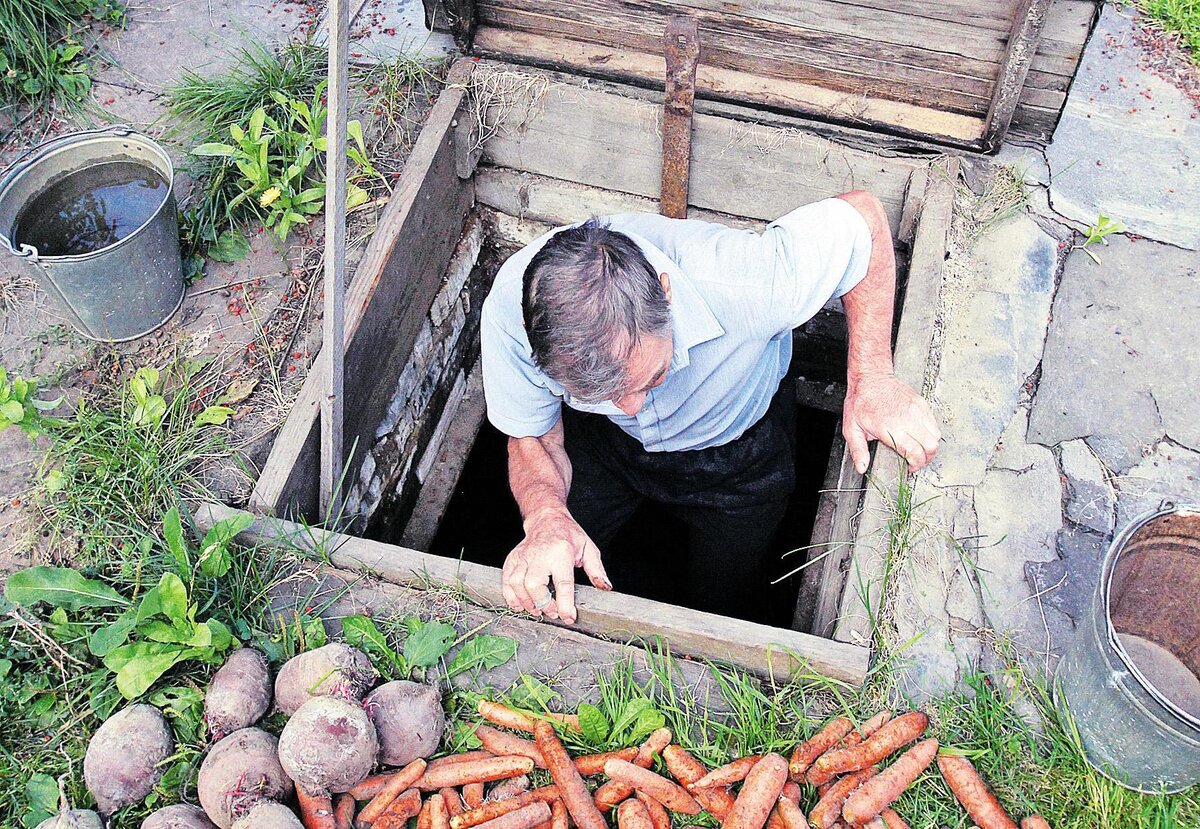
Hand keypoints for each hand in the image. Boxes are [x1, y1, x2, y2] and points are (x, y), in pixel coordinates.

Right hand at [501, 506, 611, 623]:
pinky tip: (519, 604)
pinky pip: (506, 580)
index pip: (563, 584)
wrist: (547, 518)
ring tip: (536, 610)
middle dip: (542, 604)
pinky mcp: (513, 559)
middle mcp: (540, 554)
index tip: (568, 617)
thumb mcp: (588, 549)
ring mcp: (524, 556)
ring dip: (525, 602)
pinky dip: (510, 596)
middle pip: (534, 585)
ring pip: (516, 583)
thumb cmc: (569, 535)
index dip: (565, 604)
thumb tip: (605, 588)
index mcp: (562, 552)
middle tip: (551, 612)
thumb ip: (597, 570)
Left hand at [842, 370, 940, 473]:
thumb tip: (862, 467)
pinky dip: (930, 432)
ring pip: (936, 435)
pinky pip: (933, 423)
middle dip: (926, 458)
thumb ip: (858, 450)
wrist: (870, 378)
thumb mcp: (851, 428)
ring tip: (919, 449)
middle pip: (931, 446)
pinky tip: (919, 435)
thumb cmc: (861, 401)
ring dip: (930, 446)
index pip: (915, 452)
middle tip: (917, 461)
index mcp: (890, 428)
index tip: (910, 468)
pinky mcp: (921, 403)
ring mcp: (916, 410)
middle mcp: (906, 419)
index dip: (916, 465)